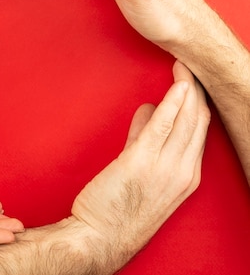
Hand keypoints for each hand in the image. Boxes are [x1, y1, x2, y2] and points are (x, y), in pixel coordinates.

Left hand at [70, 61, 209, 264]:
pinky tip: (176, 86)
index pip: (200, 130)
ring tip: (182, 65)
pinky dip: (171, 103)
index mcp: (186, 175)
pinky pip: (163, 127)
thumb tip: (147, 110)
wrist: (99, 237)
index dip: (197, 102)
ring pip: (186, 120)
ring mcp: (165, 168)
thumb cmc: (117, 206)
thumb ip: (144, 138)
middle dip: (196, 90)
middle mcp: (183, 171)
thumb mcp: (139, 170)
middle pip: (198, 121)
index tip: (192, 80)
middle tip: (189, 64)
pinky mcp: (141, 162)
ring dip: (186, 89)